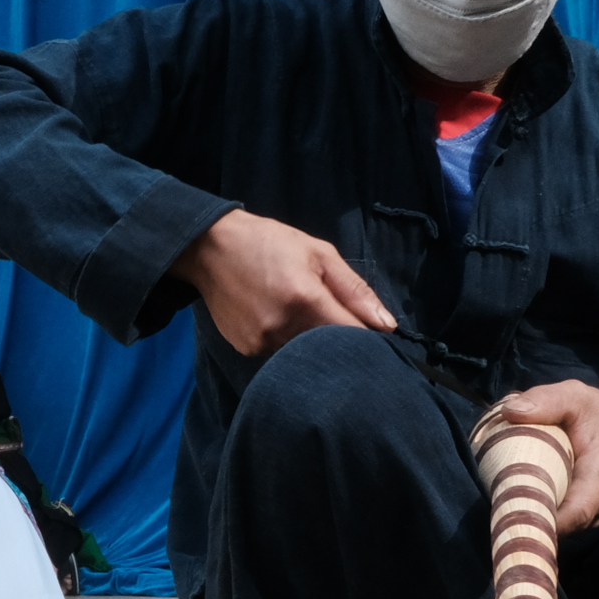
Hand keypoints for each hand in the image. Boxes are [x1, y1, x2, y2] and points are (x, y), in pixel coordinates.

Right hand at [170, 208, 394, 358]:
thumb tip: (387, 326)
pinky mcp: (247, 350)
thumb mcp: (319, 253)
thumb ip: (355, 291)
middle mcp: (282, 327)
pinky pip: (279, 354)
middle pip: (328, 351)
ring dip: (312, 343)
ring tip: (300, 313)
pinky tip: (278, 319)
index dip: (367, 338)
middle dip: (338, 342)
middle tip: (334, 319)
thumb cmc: (269, 243)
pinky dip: (287, 343)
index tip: (373, 335)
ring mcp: (262, 342)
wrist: (210, 248)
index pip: (352, 336)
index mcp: (306, 299)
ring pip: (304, 356)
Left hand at [493, 379, 598, 534]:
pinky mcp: (579, 514)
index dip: (548, 523)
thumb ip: (546, 401)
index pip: (578, 511)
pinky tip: (516, 497)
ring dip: (531, 516)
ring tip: (503, 500)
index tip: (517, 520)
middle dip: (530, 522)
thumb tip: (508, 412)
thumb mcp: (576, 397)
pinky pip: (557, 520)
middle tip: (497, 508)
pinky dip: (536, 511)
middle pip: (563, 526)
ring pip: (558, 525)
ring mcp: (590, 512)